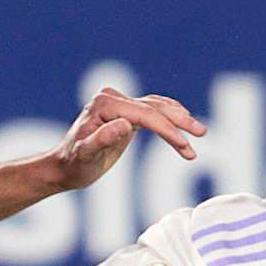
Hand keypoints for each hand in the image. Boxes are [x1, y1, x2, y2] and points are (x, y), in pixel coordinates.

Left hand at [45, 86, 203, 191]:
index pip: (143, 114)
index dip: (166, 129)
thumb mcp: (85, 155)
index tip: (184, 145)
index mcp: (104, 104)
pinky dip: (169, 115)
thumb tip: (124, 125)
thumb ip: (102, 139)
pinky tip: (184, 120)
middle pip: (153, 107)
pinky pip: (152, 109)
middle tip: (201, 134)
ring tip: (199, 133)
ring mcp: (120, 103)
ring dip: (179, 119)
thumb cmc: (73, 164)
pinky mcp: (126, 112)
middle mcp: (112, 98)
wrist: (64, 167)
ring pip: (156, 107)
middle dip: (179, 122)